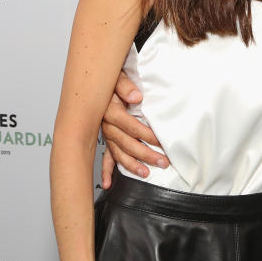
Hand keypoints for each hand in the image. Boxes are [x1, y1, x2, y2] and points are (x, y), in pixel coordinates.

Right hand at [99, 72, 168, 187]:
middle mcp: (106, 124)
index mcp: (109, 110)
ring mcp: (106, 133)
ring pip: (118, 153)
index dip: (146, 135)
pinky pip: (105, 156)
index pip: (130, 126)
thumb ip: (125, 86)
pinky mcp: (106, 138)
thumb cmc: (111, 79)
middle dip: (145, 154)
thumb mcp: (118, 76)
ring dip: (131, 165)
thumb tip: (135, 97)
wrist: (99, 81)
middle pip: (126, 143)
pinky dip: (106, 171)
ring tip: (146, 174)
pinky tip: (109, 183)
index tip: (161, 141)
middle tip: (162, 162)